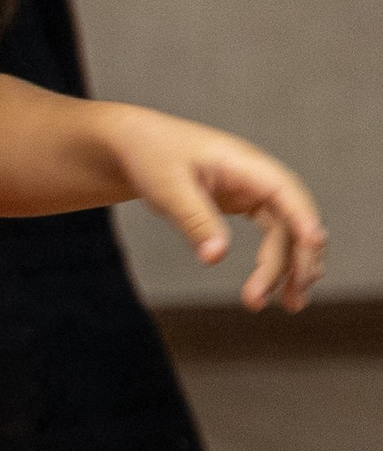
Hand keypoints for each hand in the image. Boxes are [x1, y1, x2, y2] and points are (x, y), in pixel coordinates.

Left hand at [109, 109, 326, 314]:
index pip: (284, 189)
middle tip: (289, 300)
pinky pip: (274, 234)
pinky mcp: (247, 204)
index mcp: (242, 162)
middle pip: (292, 219)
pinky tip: (272, 286)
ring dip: (291, 267)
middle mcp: (257, 176)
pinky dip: (276, 261)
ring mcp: (254, 190)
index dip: (303, 217)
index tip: (314, 245)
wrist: (136, 146)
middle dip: (297, 259)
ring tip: (290, 305)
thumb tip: (216, 257)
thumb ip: (194, 220)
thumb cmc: (152, 156)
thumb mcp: (168, 188)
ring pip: (287, 231)